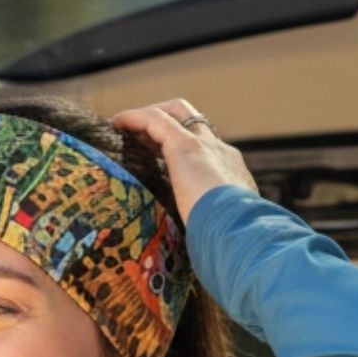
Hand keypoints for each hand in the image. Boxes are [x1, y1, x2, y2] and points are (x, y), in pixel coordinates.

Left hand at [108, 101, 258, 228]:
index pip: (206, 147)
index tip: (158, 155)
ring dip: (148, 115)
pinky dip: (134, 118)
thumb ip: (204, 227)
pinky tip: (116, 123)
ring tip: (121, 126)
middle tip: (137, 133)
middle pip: (193, 120)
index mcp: (231, 174)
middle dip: (166, 119)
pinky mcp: (185, 147)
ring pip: (176, 112)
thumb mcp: (218, 230)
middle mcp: (221, 152)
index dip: (181, 145)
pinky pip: (155, 120)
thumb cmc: (229, 243)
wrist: (241, 234)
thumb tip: (194, 244)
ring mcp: (206, 146)